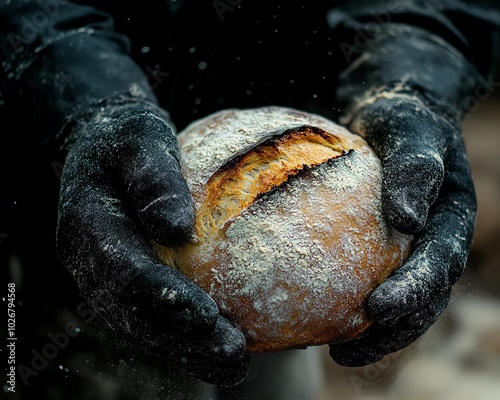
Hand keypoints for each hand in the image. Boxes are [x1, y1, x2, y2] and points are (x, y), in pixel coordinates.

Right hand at [56, 105, 248, 385]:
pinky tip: (225, 345)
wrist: (108, 148)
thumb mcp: (140, 139)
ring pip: (142, 325)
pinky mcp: (128, 281)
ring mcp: (107, 277)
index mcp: (86, 226)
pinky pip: (154, 316)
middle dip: (181, 340)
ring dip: (187, 349)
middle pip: (132, 312)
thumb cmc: (129, 139)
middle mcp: (91, 262)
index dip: (159, 297)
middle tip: (231, 353)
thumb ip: (153, 177)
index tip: (204, 314)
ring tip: (234, 363)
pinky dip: (186, 337)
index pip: (121, 270)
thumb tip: (177, 229)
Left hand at [329, 96, 476, 364]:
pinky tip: (311, 314)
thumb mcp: (413, 129)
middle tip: (347, 353)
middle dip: (390, 331)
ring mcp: (406, 245)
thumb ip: (416, 167)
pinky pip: (362, 276)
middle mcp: (432, 239)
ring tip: (331, 351)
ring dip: (368, 331)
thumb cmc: (404, 117)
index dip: (414, 294)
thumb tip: (408, 219)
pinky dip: (343, 299)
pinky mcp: (378, 245)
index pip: (439, 266)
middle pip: (420, 298)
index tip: (379, 311)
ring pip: (395, 297)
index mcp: (450, 219)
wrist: (394, 111)